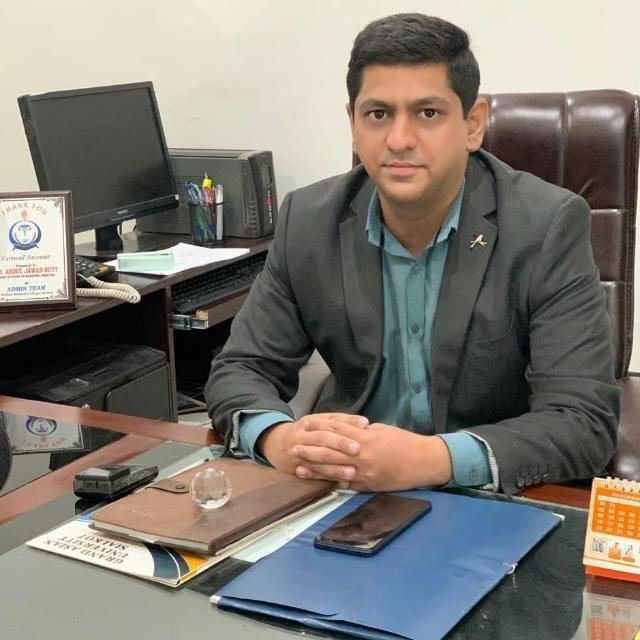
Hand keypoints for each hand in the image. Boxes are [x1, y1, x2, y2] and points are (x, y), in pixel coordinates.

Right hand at [258, 413, 369, 484]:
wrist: (275, 443)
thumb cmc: (305, 432)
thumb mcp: (318, 421)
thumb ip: (340, 422)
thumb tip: (366, 425)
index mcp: (311, 421)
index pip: (331, 420)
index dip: (348, 421)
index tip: (365, 424)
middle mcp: (303, 435)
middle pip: (323, 438)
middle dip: (340, 443)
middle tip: (357, 449)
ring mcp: (298, 453)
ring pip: (317, 459)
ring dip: (334, 467)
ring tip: (351, 472)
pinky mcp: (297, 469)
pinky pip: (314, 475)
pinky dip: (327, 480)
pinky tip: (341, 484)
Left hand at [295, 422, 452, 491]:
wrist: (424, 462)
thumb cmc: (404, 442)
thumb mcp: (381, 430)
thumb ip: (362, 432)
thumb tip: (345, 431)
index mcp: (365, 439)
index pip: (336, 431)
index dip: (319, 427)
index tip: (304, 425)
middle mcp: (362, 457)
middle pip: (330, 452)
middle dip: (310, 451)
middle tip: (292, 448)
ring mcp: (364, 474)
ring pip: (334, 471)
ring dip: (314, 470)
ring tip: (298, 468)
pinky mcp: (369, 487)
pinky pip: (347, 486)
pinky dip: (332, 484)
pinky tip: (318, 483)